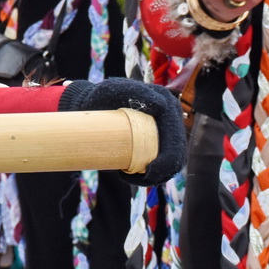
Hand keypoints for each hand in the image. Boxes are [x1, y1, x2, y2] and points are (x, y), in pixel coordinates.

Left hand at [58, 77, 186, 185]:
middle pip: (177, 156)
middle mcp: (171, 120)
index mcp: (168, 106)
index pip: (175, 140)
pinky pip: (161, 166)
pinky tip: (133, 175)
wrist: (92, 103)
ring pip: (171, 165)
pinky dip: (151, 175)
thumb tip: (162, 107)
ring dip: (156, 177)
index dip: (167, 160)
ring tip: (131, 177)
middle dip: (162, 173)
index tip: (147, 172)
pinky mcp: (156, 144)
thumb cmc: (103, 96)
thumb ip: (138, 92)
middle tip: (138, 179)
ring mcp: (165, 133)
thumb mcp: (116, 89)